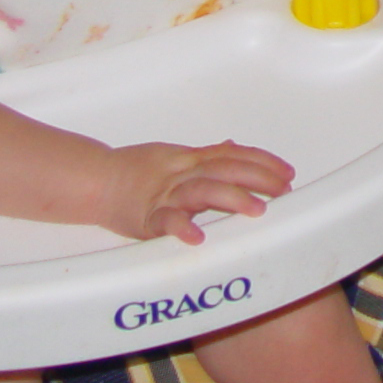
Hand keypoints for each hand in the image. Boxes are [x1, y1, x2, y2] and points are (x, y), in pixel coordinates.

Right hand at [96, 140, 292, 243]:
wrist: (95, 180)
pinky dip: (180, 228)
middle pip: (225, 170)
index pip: (233, 156)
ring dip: (231, 199)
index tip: (287, 172)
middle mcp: (182, 174)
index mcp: (191, 160)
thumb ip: (206, 155)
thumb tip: (233, 146)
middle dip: (258, 178)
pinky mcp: (146, 218)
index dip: (262, 162)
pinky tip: (197, 237)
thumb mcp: (175, 157)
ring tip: (257, 210)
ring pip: (201, 191)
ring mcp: (165, 195)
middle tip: (284, 190)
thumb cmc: (136, 170)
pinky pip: (164, 221)